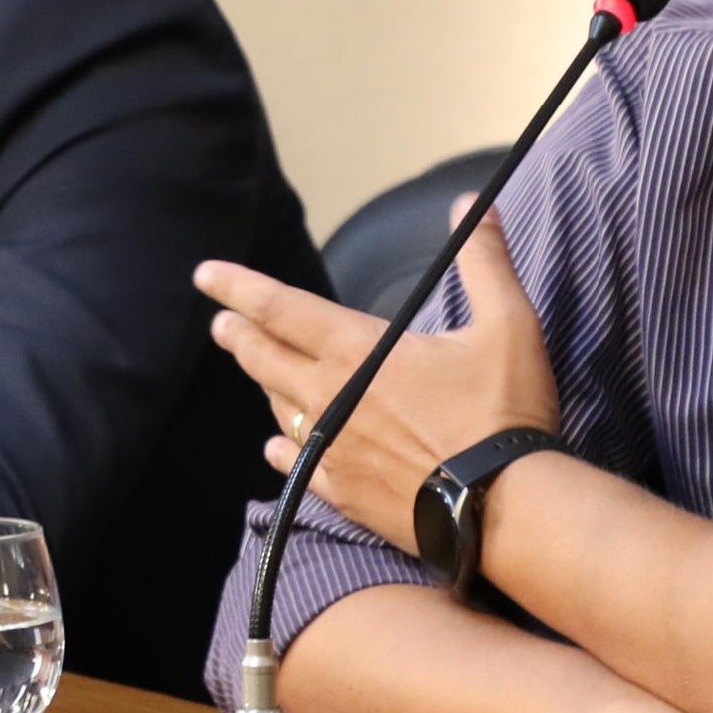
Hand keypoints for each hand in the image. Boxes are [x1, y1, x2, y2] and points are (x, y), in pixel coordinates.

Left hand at [197, 206, 559, 542]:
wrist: (507, 508)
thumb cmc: (504, 412)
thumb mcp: (507, 324)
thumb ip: (484, 261)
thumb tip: (469, 203)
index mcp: (357, 350)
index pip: (279, 308)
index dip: (238, 287)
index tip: (204, 275)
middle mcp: (329, 397)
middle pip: (265, 359)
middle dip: (239, 335)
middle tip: (220, 324)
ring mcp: (330, 449)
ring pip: (278, 408)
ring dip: (264, 384)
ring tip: (256, 371)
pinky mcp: (342, 493)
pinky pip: (296, 464)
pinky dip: (282, 449)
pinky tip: (276, 447)